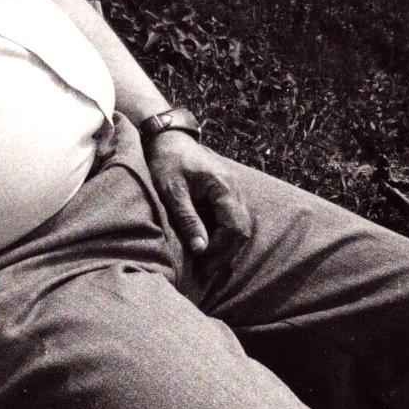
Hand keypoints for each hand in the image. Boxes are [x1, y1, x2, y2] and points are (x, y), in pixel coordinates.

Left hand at [143, 130, 251, 257]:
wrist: (168, 137)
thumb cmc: (167, 160)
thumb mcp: (172, 191)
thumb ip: (188, 219)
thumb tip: (201, 249)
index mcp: (224, 187)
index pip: (235, 227)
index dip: (221, 249)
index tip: (202, 263)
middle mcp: (234, 189)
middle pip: (241, 230)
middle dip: (225, 252)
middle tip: (204, 271)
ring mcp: (231, 190)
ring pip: (238, 225)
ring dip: (224, 245)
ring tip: (204, 263)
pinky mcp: (224, 192)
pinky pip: (230, 218)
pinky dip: (221, 234)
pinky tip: (205, 245)